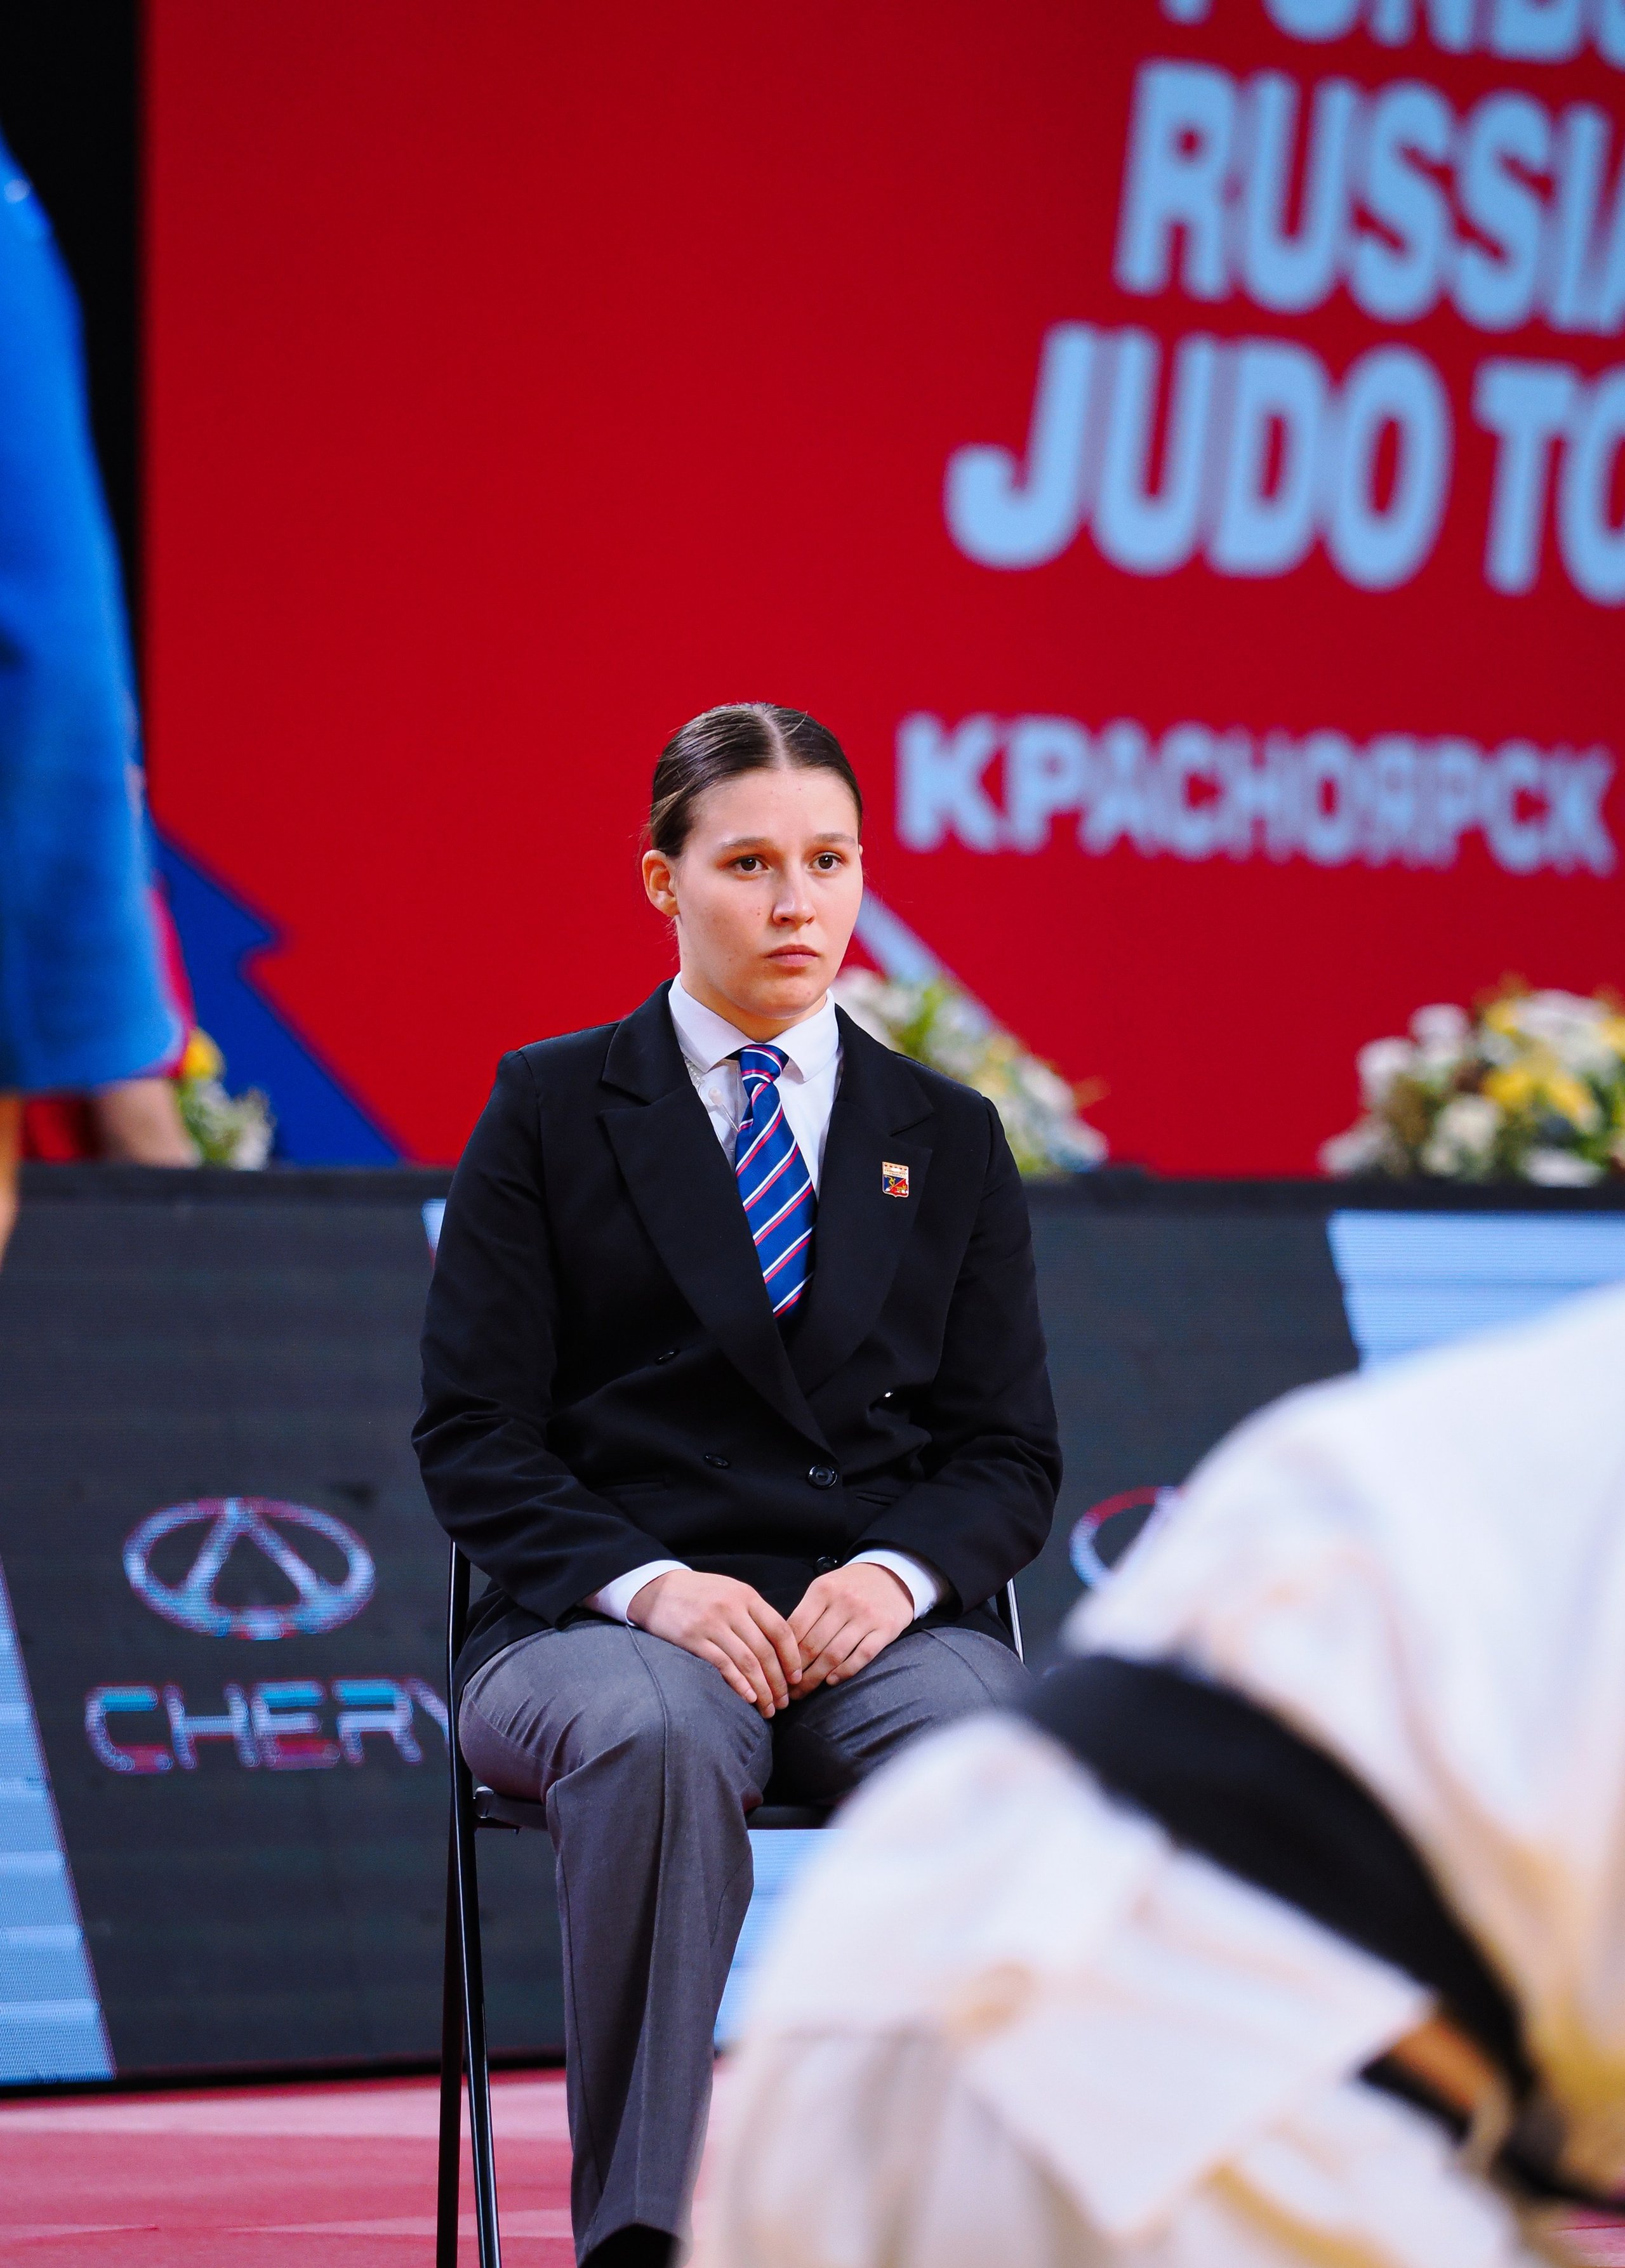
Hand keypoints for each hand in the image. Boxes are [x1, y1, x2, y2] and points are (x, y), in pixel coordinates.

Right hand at [627, 1569, 801, 1717]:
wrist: (657, 1589)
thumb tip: (780, 1647)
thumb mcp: (730, 1591)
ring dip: (761, 1689)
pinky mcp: (692, 1638)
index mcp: (746, 1596)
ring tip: (767, 1707)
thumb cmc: (699, 1594)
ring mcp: (712, 1623)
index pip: (780, 1629)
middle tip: (784, 1702)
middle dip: (778, 1681)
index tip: (797, 1678)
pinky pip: (722, 1665)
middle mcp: (732, 1608)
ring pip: (747, 1662)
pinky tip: (748, 1698)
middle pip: (765, 1651)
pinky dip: (738, 1684)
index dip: (792, 1657)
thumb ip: (753, 1613)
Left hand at [787, 1563, 913, 1697]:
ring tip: (804, 1692)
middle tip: (787, 1690)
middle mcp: (844, 1602)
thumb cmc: (851, 1586)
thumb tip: (782, 1647)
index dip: (784, 1653)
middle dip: (796, 1672)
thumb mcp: (826, 1587)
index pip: (796, 1627)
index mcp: (823, 1590)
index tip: (777, 1670)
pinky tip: (831, 1681)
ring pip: (834, 1654)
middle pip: (812, 1645)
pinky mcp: (886, 1629)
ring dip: (815, 1678)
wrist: (892, 1575)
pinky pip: (862, 1656)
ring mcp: (866, 1616)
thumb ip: (807, 1612)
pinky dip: (844, 1671)